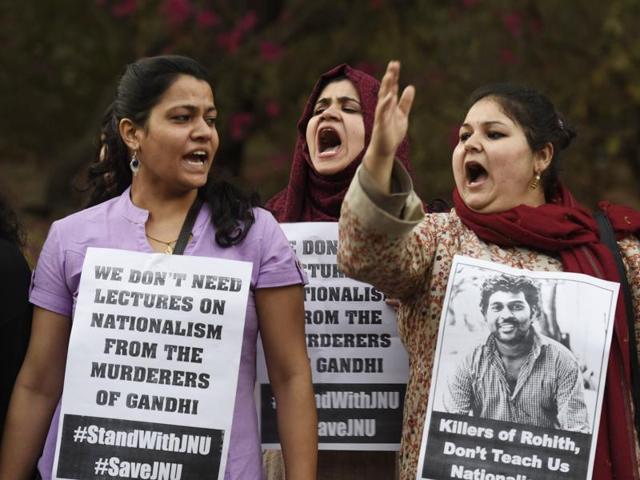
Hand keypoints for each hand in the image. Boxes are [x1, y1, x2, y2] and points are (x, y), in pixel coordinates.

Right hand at [363, 60, 414, 192]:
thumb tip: (410, 87)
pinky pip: (382, 113)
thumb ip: (405, 102)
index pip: (391, 87)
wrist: (385, 149)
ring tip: (390, 75)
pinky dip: (385, 104)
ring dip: (386, 87)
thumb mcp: (402, 115)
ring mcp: (381, 115)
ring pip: (383, 98)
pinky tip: (389, 96)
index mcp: (389, 105)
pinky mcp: (381, 125)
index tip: (395, 63)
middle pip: (386, 89)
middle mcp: (384, 107)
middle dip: (390, 76)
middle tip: (393, 63)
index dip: (393, 75)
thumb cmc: (392, 132)